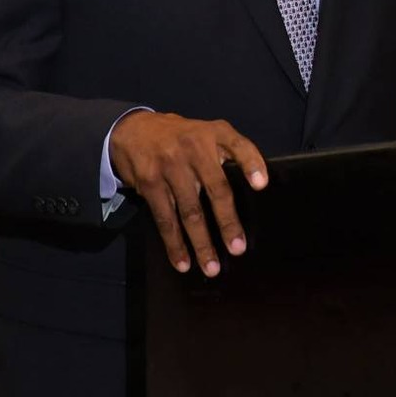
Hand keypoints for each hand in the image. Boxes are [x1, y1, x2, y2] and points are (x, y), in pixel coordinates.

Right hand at [109, 112, 267, 276]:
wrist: (133, 129)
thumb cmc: (181, 138)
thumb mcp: (206, 134)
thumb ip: (228, 153)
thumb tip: (253, 192)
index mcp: (215, 134)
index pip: (239, 146)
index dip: (252, 164)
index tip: (261, 185)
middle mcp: (194, 147)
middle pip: (216, 188)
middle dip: (227, 222)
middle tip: (237, 248)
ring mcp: (170, 165)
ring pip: (190, 210)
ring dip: (201, 242)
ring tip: (212, 267)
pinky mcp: (150, 182)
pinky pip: (165, 218)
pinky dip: (175, 243)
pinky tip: (183, 261)